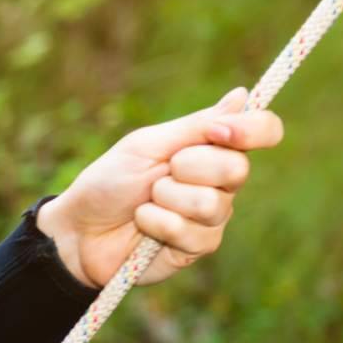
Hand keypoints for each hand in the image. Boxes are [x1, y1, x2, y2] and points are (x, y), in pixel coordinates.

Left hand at [37, 87, 284, 289]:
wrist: (79, 229)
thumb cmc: (109, 182)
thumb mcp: (147, 145)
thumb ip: (196, 126)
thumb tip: (241, 96)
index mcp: (212, 148)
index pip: (264, 130)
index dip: (252, 129)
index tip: (218, 132)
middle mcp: (221, 181)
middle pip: (237, 168)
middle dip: (187, 167)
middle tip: (157, 174)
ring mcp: (213, 216)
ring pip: (212, 203)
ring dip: (165, 198)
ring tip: (145, 202)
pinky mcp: (199, 246)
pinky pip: (191, 231)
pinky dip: (156, 223)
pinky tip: (143, 225)